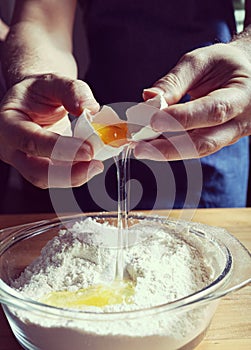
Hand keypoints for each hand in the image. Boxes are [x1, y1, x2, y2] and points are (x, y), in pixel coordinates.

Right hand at [0, 74, 103, 187]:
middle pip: (36, 172)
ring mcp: (25, 162)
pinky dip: (77, 173)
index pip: (31, 141)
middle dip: (68, 173)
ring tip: (96, 163)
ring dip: (75, 176)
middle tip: (94, 164)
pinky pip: (58, 178)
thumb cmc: (38, 92)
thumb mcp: (53, 81)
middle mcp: (12, 148)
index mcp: (8, 124)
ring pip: (48, 180)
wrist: (34, 101)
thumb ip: (72, 91)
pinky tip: (91, 163)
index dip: (60, 149)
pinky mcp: (40, 169)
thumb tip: (90, 108)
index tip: (88, 150)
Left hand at [134, 43, 250, 160]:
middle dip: (169, 148)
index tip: (152, 120)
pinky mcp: (216, 141)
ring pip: (197, 150)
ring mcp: (229, 136)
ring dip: (165, 152)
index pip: (214, 111)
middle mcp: (240, 122)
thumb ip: (175, 81)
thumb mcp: (202, 61)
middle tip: (139, 147)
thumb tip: (148, 98)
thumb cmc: (224, 65)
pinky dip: (169, 147)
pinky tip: (149, 145)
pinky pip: (192, 148)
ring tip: (139, 148)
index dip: (182, 118)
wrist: (247, 76)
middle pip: (205, 143)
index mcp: (242, 96)